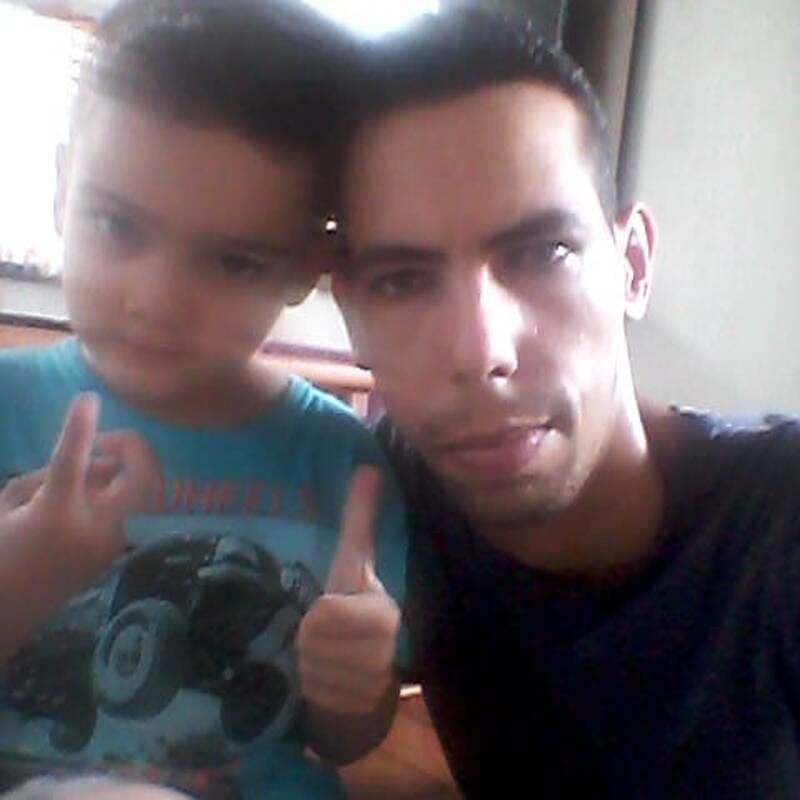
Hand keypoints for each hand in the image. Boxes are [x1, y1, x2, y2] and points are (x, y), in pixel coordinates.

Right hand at [0, 392, 161, 589]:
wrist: (6, 615)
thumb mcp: (6, 509)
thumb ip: (44, 479)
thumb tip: (84, 463)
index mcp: (55, 514)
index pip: (72, 459)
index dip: (80, 425)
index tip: (87, 398)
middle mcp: (93, 528)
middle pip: (143, 477)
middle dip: (134, 447)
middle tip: (106, 443)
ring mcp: (110, 544)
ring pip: (134, 491)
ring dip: (117, 474)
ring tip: (80, 481)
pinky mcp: (114, 554)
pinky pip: (124, 510)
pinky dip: (110, 496)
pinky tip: (81, 505)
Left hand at [297, 466, 400, 715]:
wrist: (367, 684)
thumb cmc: (356, 614)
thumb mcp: (354, 566)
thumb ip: (359, 519)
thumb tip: (367, 467)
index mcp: (382, 613)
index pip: (326, 613)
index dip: (318, 615)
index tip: (325, 614)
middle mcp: (381, 651)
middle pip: (312, 642)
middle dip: (308, 642)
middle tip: (320, 640)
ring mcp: (370, 687)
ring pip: (310, 672)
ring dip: (308, 668)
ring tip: (323, 663)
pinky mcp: (356, 716)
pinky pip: (313, 701)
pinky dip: (312, 695)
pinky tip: (324, 689)